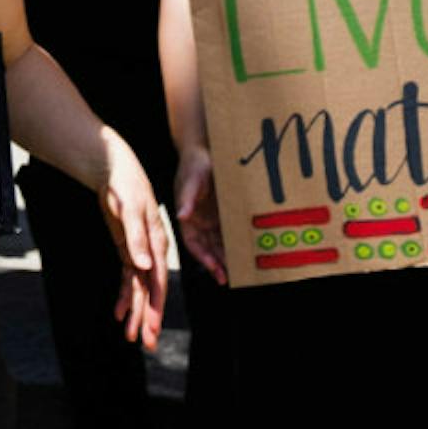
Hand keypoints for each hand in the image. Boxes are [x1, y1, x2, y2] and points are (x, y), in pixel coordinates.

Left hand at [97, 138, 169, 348]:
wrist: (115, 170)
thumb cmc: (125, 185)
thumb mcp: (128, 209)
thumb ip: (136, 238)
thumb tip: (144, 266)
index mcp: (157, 244)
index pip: (157, 282)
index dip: (154, 307)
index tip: (151, 328)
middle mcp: (152, 251)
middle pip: (151, 291)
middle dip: (147, 318)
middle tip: (145, 344)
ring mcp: (140, 251)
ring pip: (138, 288)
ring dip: (134, 312)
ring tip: (130, 336)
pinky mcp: (128, 249)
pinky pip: (127, 278)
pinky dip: (123, 295)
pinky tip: (118, 312)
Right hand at [173, 145, 227, 284]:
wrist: (204, 151)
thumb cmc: (194, 164)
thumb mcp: (192, 180)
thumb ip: (187, 198)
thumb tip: (182, 215)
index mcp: (186, 216)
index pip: (193, 243)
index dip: (203, 258)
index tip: (215, 269)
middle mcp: (198, 221)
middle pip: (207, 248)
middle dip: (217, 263)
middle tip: (229, 277)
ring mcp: (210, 218)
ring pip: (218, 243)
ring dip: (226, 257)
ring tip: (239, 270)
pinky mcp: (222, 214)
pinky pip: (228, 233)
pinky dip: (234, 243)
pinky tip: (245, 251)